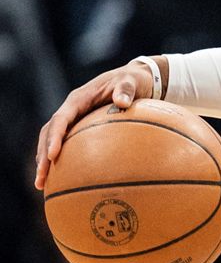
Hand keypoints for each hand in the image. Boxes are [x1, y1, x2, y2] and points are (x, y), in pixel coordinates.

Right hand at [34, 60, 155, 189]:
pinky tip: (61, 179)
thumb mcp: (132, 81)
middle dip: (43, 155)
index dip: (54, 137)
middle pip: (49, 133)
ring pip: (51, 140)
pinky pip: (66, 144)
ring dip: (45, 161)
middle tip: (42, 178)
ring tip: (42, 184)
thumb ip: (126, 89)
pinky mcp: (80, 127)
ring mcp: (74, 118)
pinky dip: (60, 160)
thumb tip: (122, 101)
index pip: (60, 119)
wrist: (136, 78)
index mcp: (79, 99)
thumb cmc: (134, 80)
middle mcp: (72, 109)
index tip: (53, 155)